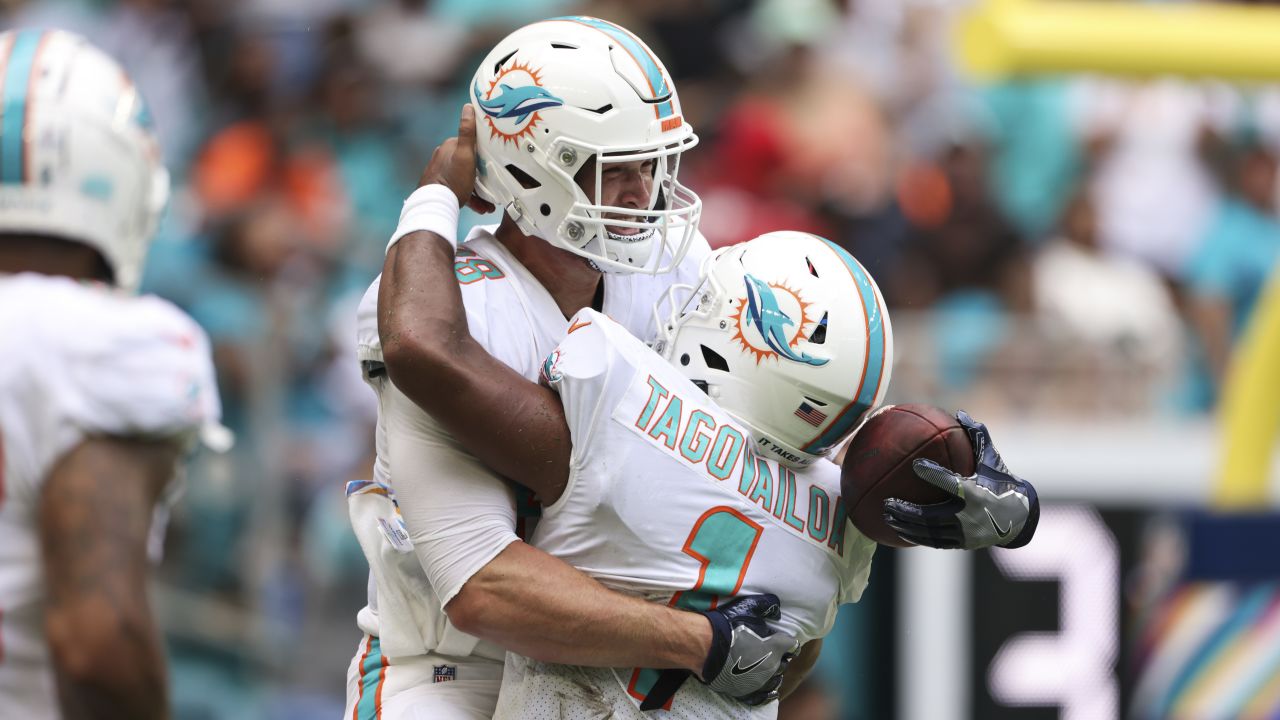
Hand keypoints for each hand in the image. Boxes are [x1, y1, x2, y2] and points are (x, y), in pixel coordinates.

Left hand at [417, 105, 494, 212]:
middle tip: (494, 183)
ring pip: (465, 178)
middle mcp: (443, 157)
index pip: (470, 144)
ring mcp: (441, 172)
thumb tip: (468, 107)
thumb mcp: (465, 155)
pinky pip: (460, 190)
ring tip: (490, 201)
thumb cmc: (452, 180)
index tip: (495, 159)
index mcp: (449, 147)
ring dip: (479, 189)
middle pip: (469, 162)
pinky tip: (481, 206)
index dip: (484, 151)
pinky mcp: (441, 187)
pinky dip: (471, 198)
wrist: (436, 204)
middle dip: (482, 174)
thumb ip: (467, 132)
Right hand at [639, 594, 797, 709]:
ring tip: (767, 669)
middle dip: (779, 658)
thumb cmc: (727, 627)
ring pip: (774, 681)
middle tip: (770, 651)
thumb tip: (776, 607)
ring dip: (773, 674)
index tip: (783, 640)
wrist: (704, 647)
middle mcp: (771, 667)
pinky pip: (761, 697)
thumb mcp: (748, 608)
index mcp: (775, 648)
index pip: (791, 646)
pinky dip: (766, 694)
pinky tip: (767, 691)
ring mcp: (758, 682)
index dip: (786, 642)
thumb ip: (766, 606)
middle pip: (783, 664)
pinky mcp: (745, 691)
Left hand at [883, 411, 1039, 549]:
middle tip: (887, 503)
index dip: (934, 474)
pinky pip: (935, 542)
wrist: (1020, 517)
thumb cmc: (1002, 483)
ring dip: (906, 526)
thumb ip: (977, 437)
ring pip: (930, 533)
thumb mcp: (992, 460)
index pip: (953, 483)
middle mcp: (971, 516)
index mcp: (977, 493)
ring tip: (887, 518)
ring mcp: (966, 533)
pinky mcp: (963, 544)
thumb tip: (959, 413)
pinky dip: (917, 537)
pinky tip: (900, 530)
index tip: (916, 464)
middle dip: (907, 512)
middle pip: (933, 517)